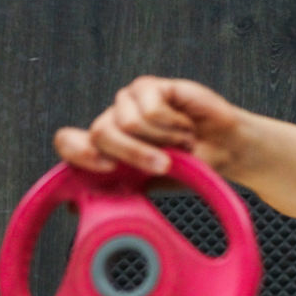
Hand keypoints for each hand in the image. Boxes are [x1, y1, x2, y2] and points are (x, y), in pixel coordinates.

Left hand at [53, 76, 247, 176]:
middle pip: (101, 133)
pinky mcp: (149, 87)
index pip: (68, 141)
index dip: (78, 152)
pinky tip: (185, 124)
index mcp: (107, 147)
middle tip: (165, 164)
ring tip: (181, 141)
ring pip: (127, 122)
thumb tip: (73, 208)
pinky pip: (151, 108)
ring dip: (163, 139)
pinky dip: (174, 124)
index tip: (106, 168)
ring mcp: (129, 102)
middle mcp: (113, 122)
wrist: (227, 151)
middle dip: (136, 154)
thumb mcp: (152, 186)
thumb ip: (118, 190)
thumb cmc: (191, 168)